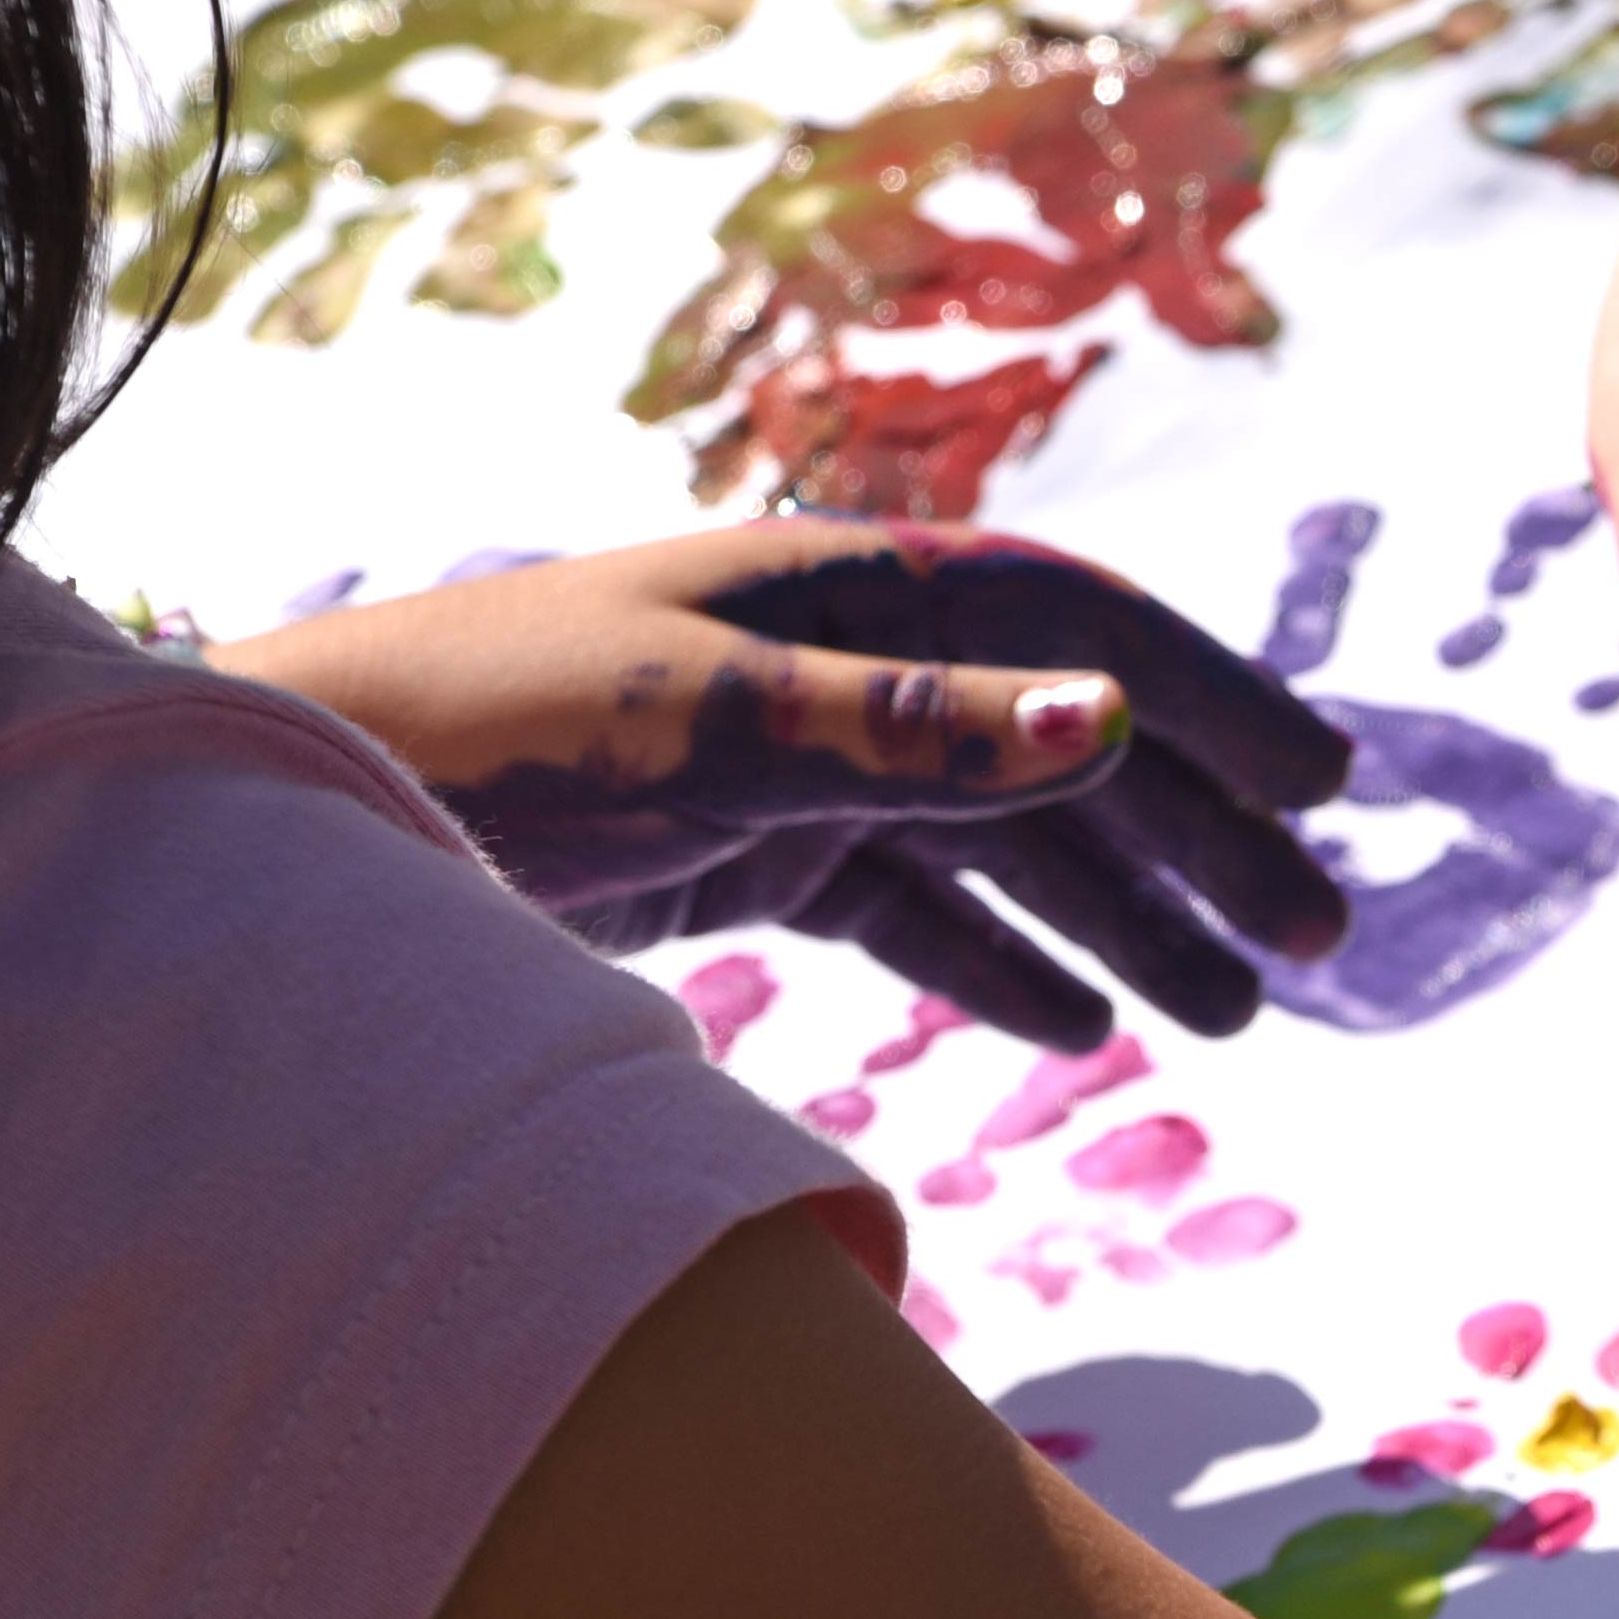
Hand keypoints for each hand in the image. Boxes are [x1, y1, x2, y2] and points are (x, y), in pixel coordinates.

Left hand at [220, 523, 1351, 1048]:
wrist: (292, 818)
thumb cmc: (488, 734)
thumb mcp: (712, 725)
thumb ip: (919, 732)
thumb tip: (1115, 718)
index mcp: (845, 590)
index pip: (1078, 627)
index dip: (1212, 701)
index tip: (1326, 791)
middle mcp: (838, 662)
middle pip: (1064, 747)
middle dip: (1198, 845)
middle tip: (1316, 946)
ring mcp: (792, 759)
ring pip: (1001, 844)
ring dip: (1121, 923)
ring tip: (1227, 1022)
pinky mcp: (738, 852)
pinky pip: (909, 908)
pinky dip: (998, 964)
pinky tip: (1079, 1029)